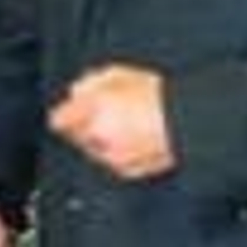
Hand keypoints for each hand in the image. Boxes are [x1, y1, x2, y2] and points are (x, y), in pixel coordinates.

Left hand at [49, 64, 174, 177]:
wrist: (187, 121)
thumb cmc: (157, 96)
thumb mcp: (120, 75)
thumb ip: (92, 82)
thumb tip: (77, 91)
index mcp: (92, 111)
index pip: (59, 120)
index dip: (65, 115)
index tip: (70, 112)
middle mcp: (98, 137)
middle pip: (76, 137)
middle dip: (84, 126)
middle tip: (105, 114)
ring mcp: (112, 157)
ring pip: (94, 151)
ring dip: (101, 141)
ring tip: (126, 125)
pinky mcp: (127, 171)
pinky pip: (113, 162)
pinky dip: (119, 153)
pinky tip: (136, 139)